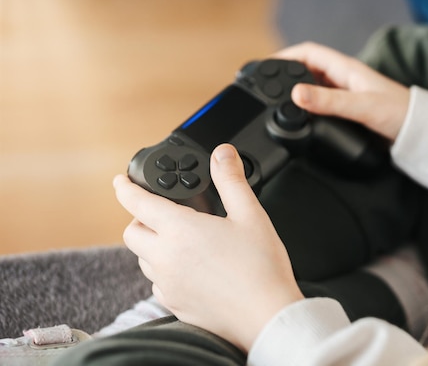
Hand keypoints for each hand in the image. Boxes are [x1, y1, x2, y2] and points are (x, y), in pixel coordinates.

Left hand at [114, 144, 303, 351]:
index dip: (125, 188)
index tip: (120, 182)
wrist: (267, 315)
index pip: (138, 203)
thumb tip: (222, 153)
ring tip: (180, 241)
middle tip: (161, 213)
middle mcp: (166, 257)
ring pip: (143, 259)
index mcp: (180, 230)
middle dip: (140, 219)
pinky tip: (190, 269)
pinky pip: (157, 283)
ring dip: (153, 246)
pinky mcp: (175, 304)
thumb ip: (231, 180)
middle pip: (132, 233)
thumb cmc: (261, 267)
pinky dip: (165, 271)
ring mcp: (168, 284)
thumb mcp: (250, 215)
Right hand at [275, 42, 409, 140]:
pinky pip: (322, 104)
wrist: (419, 133)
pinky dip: (308, 109)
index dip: (285, 56)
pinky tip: (301, 119)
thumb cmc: (398, 114)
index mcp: (346, 69)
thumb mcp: (361, 107)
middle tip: (265, 87)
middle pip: (306, 70)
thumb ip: (329, 102)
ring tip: (276, 103)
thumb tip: (296, 95)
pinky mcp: (348, 110)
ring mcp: (345, 94)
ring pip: (313, 88)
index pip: (308, 53)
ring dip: (296, 93)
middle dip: (285, 76)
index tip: (265, 67)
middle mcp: (343, 79)